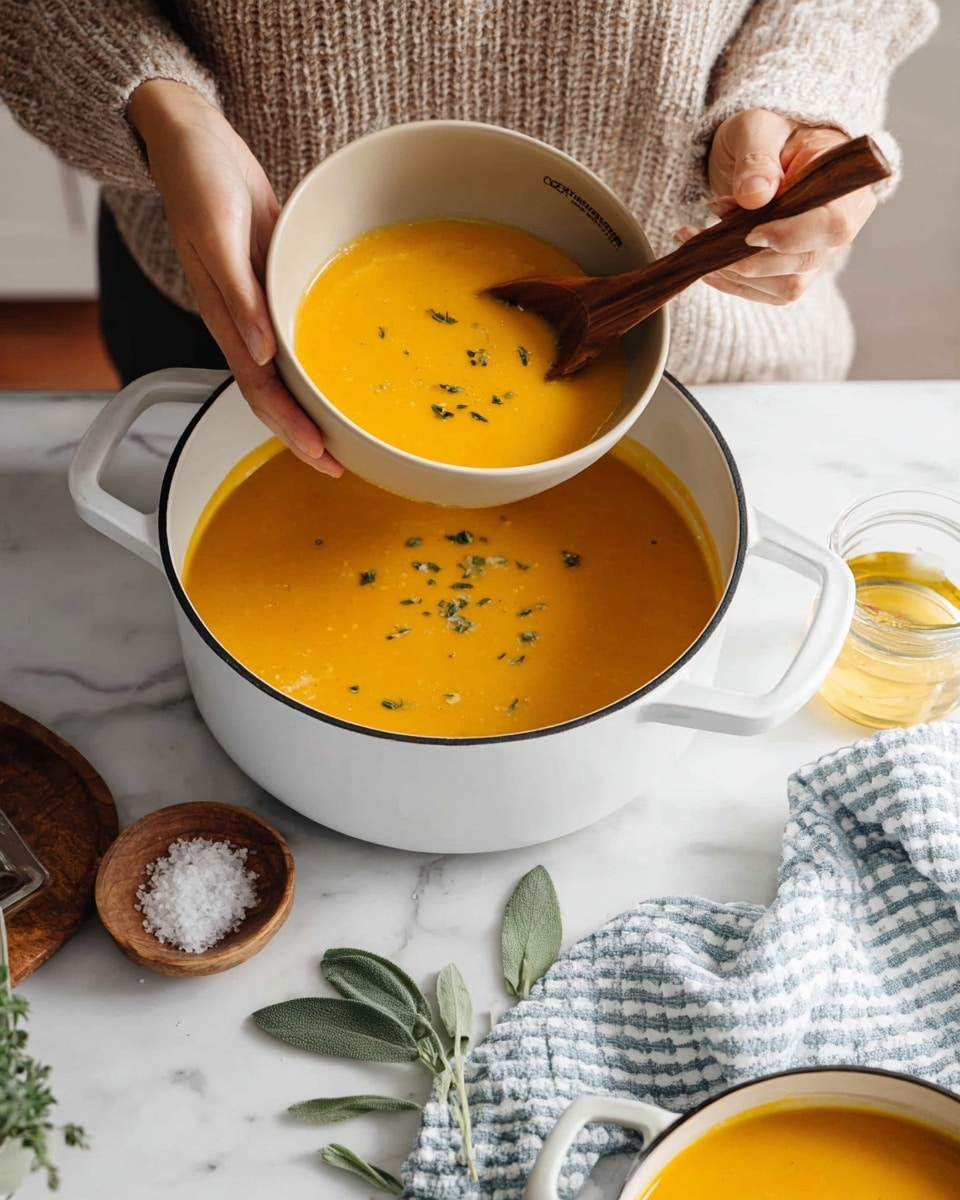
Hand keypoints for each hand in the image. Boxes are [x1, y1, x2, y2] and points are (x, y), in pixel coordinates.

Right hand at [127, 80, 341, 474]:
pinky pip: (291, 336)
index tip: (321, 455)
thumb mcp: (218, 233)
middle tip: (340, 463)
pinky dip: (309, 364)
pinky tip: (331, 373)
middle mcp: (241, 322)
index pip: (260, 391)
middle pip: (273, 394)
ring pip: (282, 373)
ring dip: (307, 406)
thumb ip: (238, 296)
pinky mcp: (270, 284)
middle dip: (303, 433)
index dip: (290, 427)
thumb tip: (261, 353)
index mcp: (225, 317)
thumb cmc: (199, 179)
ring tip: (339, 433)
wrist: (193, 141)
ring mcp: (255, 306)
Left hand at [677, 108, 877, 304]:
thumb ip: (756, 158)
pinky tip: (706, 263)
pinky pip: (767, 292)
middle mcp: (840, 225)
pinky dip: (731, 282)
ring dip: (735, 272)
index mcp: (843, 184)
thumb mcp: (756, 129)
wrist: (761, 154)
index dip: (792, 236)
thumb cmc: (767, 135)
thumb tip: (755, 196)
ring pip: (786, 286)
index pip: (832, 224)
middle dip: (752, 259)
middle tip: (709, 238)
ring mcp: (819, 253)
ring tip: (699, 241)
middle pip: (806, 263)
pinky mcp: (794, 271)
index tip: (750, 234)